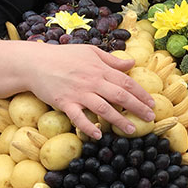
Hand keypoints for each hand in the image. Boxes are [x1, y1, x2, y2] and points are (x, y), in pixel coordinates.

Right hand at [27, 44, 154, 138]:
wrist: (35, 62)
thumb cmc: (64, 56)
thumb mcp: (90, 52)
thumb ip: (112, 60)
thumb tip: (132, 62)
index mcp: (100, 68)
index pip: (126, 81)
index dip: (141, 93)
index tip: (152, 103)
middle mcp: (93, 81)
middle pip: (120, 96)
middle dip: (137, 108)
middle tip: (150, 118)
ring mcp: (79, 93)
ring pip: (104, 108)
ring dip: (119, 120)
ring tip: (131, 130)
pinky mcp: (65, 103)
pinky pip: (79, 118)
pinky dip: (89, 127)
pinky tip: (99, 135)